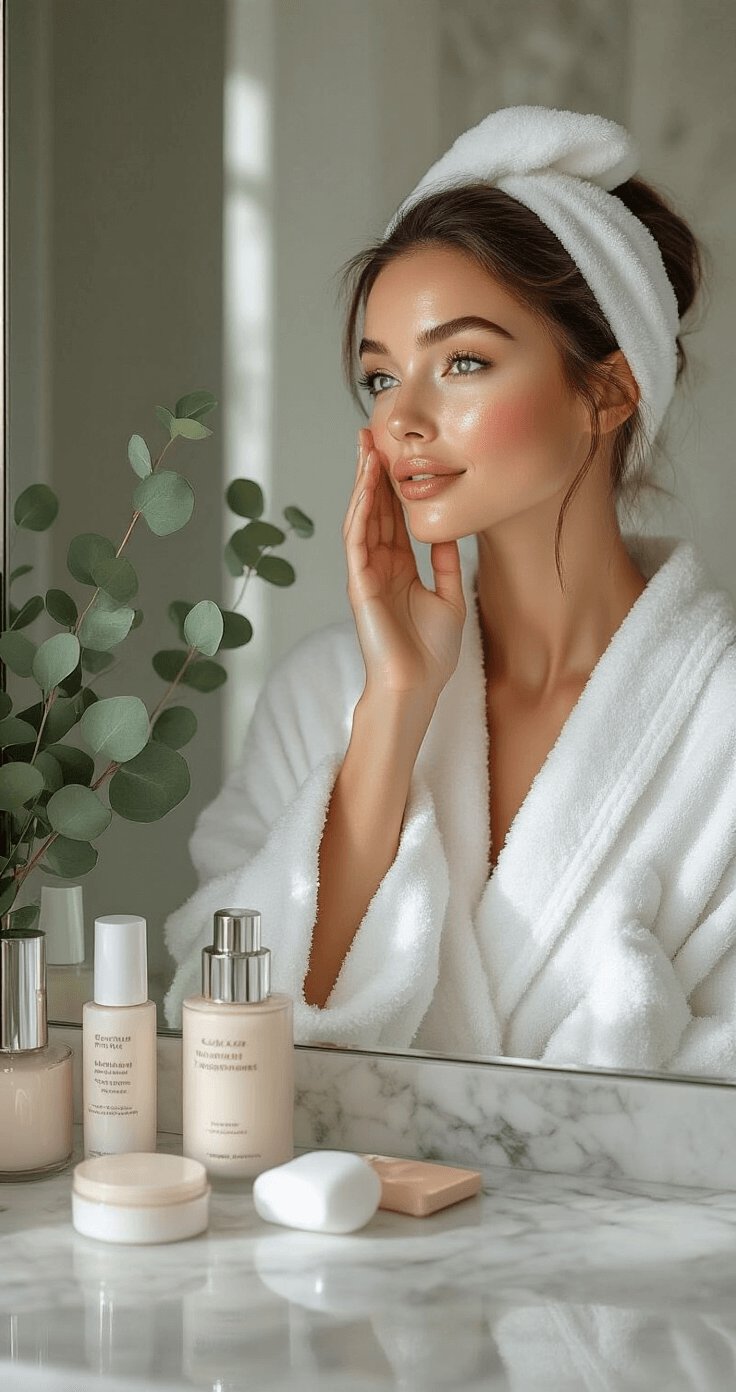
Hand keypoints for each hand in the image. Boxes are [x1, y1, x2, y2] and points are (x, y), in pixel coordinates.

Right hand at [343, 429, 465, 701]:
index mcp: (400, 568)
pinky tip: (366, 486)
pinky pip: (357, 540)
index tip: (395, 451)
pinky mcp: (359, 584)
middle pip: (374, 509)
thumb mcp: (449, 598)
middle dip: (371, 472)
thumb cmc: (430, 653)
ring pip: (362, 518)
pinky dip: (361, 511)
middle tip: (370, 434)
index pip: (393, 516)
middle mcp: (379, 566)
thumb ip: (445, 564)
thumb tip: (446, 532)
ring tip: (365, 449)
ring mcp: (366, 574)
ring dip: (362, 483)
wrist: (416, 686)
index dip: (392, 483)